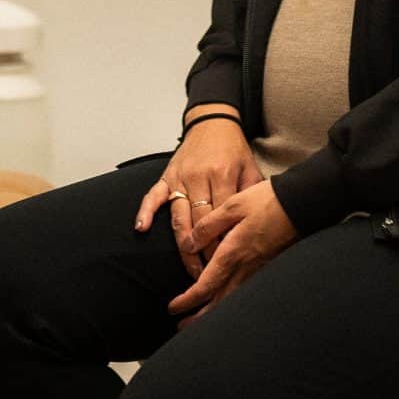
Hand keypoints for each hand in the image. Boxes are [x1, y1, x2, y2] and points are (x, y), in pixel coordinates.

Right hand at [134, 115, 261, 275]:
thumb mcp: (250, 168)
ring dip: (184, 245)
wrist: (213, 122)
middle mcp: (199, 178)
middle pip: (200, 223)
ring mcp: (180, 178)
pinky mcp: (167, 176)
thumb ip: (251, 194)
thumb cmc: (233, 149)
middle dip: (206, 252)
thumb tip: (257, 223)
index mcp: (222, 175)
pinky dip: (146, 211)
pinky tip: (142, 228)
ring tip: (190, 269)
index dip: (225, 243)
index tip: (228, 265)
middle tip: (211, 276)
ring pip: (178, 217)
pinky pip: (153, 196)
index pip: (223, 218)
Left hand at [168, 179, 295, 322]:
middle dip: (199, 316)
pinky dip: (232, 300)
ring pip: (233, 298)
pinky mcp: (267, 266)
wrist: (302, 204)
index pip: (206, 286)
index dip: (188, 300)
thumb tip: (187, 245)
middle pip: (219, 301)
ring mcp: (258, 269)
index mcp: (233, 253)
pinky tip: (227, 298)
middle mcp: (246, 267)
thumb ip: (208, 225)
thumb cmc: (267, 201)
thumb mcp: (232, 205)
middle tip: (182, 326)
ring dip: (215, 311)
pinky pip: (245, 291)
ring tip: (201, 318)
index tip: (173, 308)